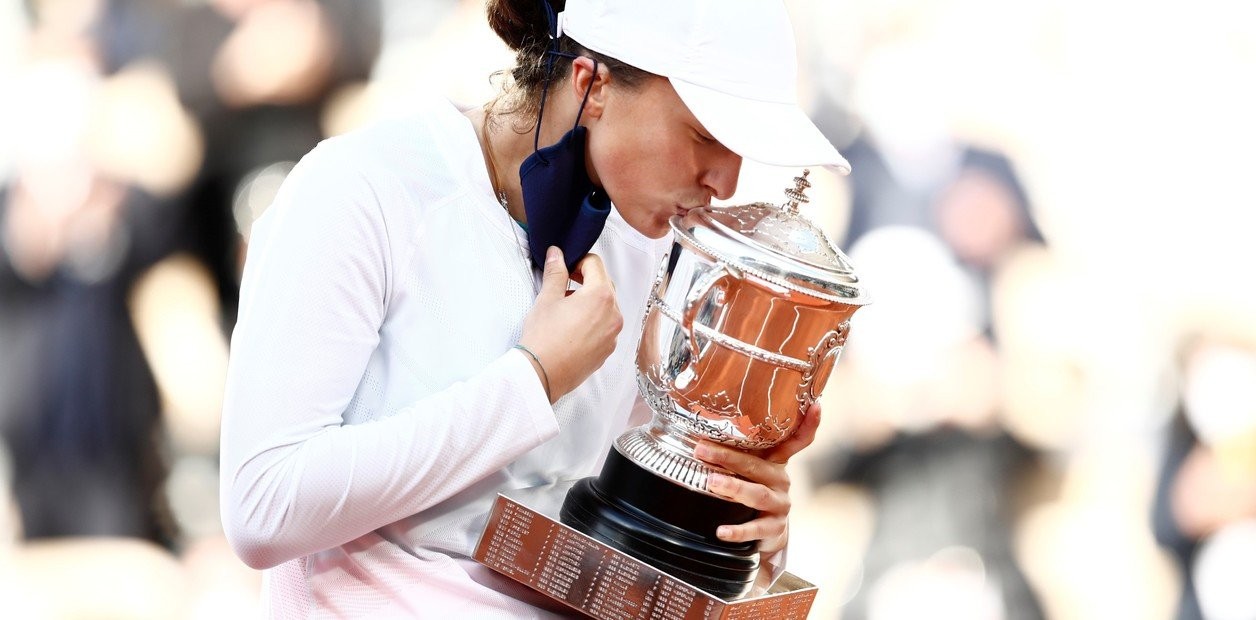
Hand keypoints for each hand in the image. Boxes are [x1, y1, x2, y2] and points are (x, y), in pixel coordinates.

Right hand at [519, 247, 622, 402]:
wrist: (542, 374)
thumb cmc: (544, 338)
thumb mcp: (547, 298)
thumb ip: (556, 272)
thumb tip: (557, 255)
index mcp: (601, 296)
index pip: (595, 264)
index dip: (578, 261)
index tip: (565, 269)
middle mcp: (614, 314)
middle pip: (604, 284)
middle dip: (586, 281)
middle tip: (565, 286)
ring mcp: (613, 334)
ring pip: (607, 307)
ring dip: (591, 301)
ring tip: (567, 310)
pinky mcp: (608, 349)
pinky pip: (605, 327)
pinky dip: (593, 321)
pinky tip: (572, 328)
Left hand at [694, 402, 821, 554]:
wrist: (766, 534)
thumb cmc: (752, 493)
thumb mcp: (750, 471)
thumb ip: (736, 452)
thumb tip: (698, 435)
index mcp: (776, 463)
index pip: (797, 441)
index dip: (808, 424)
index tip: (815, 406)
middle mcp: (781, 481)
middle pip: (757, 466)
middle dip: (728, 457)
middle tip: (701, 450)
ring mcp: (780, 505)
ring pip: (758, 494)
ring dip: (733, 487)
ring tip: (711, 481)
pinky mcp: (774, 528)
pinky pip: (755, 528)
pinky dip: (737, 530)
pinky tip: (721, 531)